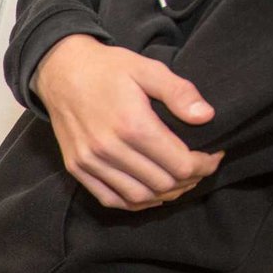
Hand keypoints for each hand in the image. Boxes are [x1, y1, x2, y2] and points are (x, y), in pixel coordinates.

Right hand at [34, 34, 223, 210]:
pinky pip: (109, 199)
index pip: (180, 164)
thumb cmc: (107, 68)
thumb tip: (206, 117)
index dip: (204, 165)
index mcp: (132, 125)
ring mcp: (90, 162)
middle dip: (188, 180)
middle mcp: (109, 149)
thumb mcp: (148, 69)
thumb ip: (179, 92)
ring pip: (138, 197)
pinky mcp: (76, 168)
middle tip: (198, 168)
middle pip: (162, 184)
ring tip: (178, 182)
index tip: (212, 156)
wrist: (60, 72)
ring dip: (164, 194)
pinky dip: (134, 203)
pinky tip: (150, 193)